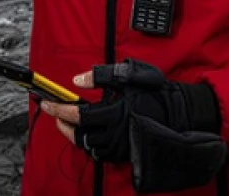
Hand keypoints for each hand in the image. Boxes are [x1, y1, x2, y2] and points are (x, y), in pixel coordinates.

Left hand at [42, 59, 225, 192]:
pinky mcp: (126, 152)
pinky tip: (87, 134)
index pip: (79, 114)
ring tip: (68, 124)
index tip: (47, 103)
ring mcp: (121, 145)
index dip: (60, 109)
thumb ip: (102, 75)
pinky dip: (89, 144)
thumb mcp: (130, 75)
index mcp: (115, 111)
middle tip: (56, 114)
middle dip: (63, 125)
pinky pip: (101, 153)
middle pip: (79, 135)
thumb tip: (78, 79)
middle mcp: (116, 132)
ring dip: (74, 135)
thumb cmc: (156, 91)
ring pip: (88, 146)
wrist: (180, 112)